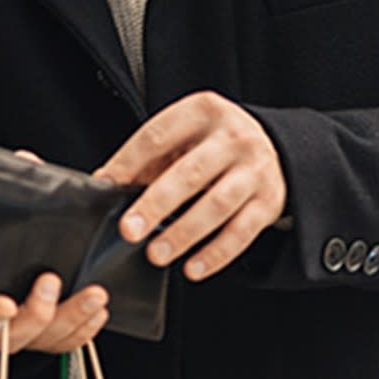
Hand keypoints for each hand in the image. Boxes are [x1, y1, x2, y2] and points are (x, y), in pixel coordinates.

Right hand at [0, 273, 107, 353]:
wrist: (18, 248)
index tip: (6, 305)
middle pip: (11, 334)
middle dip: (38, 313)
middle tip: (53, 282)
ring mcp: (21, 330)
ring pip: (43, 340)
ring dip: (72, 320)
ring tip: (94, 296)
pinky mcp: (45, 335)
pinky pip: (63, 343)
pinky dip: (83, 331)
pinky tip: (98, 312)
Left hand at [95, 90, 286, 281]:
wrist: (273, 148)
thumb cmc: (214, 144)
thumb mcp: (184, 136)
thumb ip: (148, 157)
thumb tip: (106, 182)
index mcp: (202, 111)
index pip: (158, 136)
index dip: (128, 162)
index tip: (107, 186)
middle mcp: (232, 138)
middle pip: (190, 173)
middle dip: (156, 204)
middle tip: (130, 230)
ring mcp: (254, 170)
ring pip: (217, 204)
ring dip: (184, 233)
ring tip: (157, 253)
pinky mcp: (269, 201)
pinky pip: (242, 231)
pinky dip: (216, 253)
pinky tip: (193, 267)